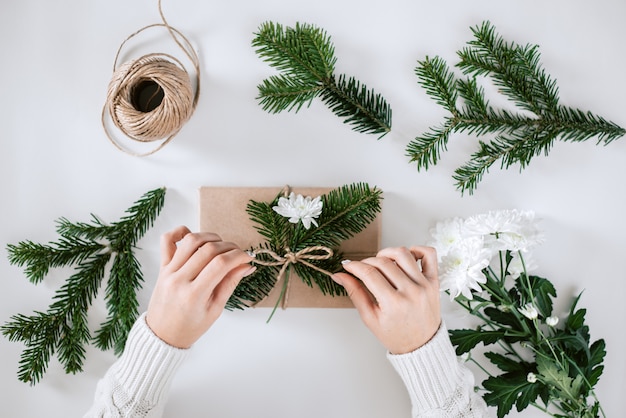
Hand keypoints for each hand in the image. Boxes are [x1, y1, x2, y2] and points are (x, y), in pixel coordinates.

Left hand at [146, 226, 255, 347]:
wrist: (162, 336)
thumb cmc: (190, 327)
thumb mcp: (215, 310)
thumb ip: (230, 284)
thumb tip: (247, 266)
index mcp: (194, 295)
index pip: (220, 264)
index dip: (238, 256)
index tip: (248, 258)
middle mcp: (179, 280)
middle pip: (208, 250)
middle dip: (229, 247)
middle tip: (238, 254)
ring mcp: (168, 271)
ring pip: (191, 241)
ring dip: (210, 237)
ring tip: (220, 246)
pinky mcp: (162, 267)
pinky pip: (167, 240)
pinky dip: (180, 231)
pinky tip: (192, 235)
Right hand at [332, 246, 440, 354]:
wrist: (422, 346)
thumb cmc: (395, 335)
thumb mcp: (370, 318)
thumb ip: (355, 293)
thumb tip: (339, 275)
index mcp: (393, 303)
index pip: (369, 273)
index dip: (354, 266)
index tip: (347, 266)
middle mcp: (411, 291)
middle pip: (384, 262)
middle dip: (367, 261)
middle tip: (362, 268)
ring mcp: (424, 285)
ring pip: (403, 254)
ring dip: (387, 253)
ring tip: (381, 262)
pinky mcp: (434, 281)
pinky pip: (429, 254)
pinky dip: (417, 249)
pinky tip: (406, 256)